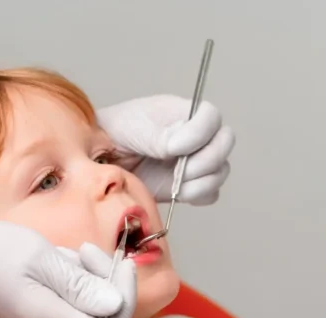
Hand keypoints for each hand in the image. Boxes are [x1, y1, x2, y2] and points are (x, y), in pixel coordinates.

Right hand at [0, 211, 136, 317]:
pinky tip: (56, 261)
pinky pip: (70, 306)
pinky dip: (72, 282)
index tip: (124, 266)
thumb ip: (80, 285)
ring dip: (87, 277)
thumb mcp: (41, 258)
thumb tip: (115, 305)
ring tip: (64, 253)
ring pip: (86, 309)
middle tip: (90, 250)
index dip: (124, 301)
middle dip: (105, 281)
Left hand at [97, 94, 234, 205]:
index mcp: (185, 113)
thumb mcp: (135, 127)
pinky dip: (196, 195)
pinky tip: (175, 192)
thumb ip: (160, 136)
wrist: (101, 158)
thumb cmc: (116, 133)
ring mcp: (195, 161)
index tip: (173, 147)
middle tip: (179, 170)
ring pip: (219, 172)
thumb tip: (180, 148)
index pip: (211, 117)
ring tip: (174, 183)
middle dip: (205, 160)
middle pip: (224, 144)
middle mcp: (196, 136)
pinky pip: (209, 194)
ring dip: (200, 181)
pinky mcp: (189, 186)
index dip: (200, 133)